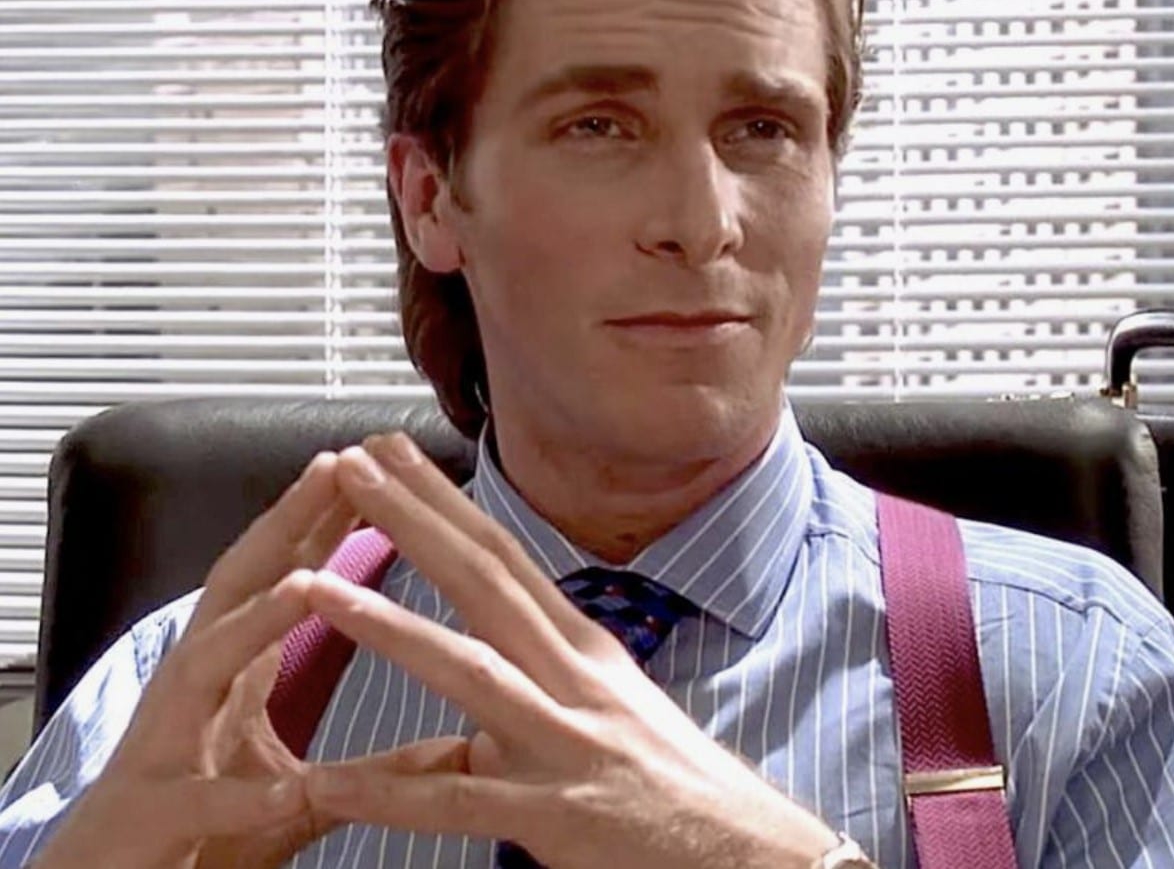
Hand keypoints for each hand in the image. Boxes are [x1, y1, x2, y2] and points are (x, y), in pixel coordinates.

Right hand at [33, 454, 354, 868]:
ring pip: (202, 667)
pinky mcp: (153, 816)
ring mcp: (166, 746)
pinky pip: (199, 803)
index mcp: (231, 673)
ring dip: (253, 623)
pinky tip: (289, 787)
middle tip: (336, 465)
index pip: (280, 576)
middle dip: (284, 526)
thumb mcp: (302, 792)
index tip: (372, 466)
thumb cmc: (202, 829)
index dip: (324, 519)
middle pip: (237, 589)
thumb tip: (457, 749)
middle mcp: (194, 689)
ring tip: (307, 583)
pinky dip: (241, 795)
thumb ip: (373, 768)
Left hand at [304, 434, 841, 868]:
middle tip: (351, 465)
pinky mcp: (555, 817)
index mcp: (579, 645)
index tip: (394, 453)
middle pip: (483, 582)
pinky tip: (326, 784)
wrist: (748, 851)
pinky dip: (388, 795)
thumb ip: (541, 665)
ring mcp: (564, 742)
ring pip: (468, 671)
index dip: (446, 499)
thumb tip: (486, 640)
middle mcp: (572, 677)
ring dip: (388, 627)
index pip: (503, 555)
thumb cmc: (668, 773)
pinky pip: (459, 803)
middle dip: (414, 519)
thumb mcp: (606, 697)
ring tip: (316, 588)